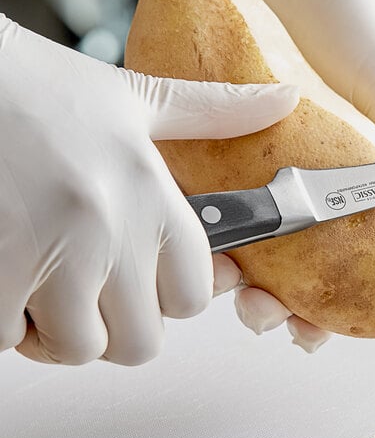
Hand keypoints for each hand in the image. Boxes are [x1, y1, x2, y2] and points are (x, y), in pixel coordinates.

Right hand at [0, 14, 297, 364]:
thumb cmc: (39, 89)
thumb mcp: (136, 97)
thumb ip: (216, 110)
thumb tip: (284, 100)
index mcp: (150, 192)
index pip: (192, 295)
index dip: (170, 295)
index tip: (148, 278)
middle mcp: (108, 228)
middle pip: (141, 341)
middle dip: (118, 325)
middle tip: (96, 289)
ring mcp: (46, 255)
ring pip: (79, 349)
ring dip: (61, 330)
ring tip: (46, 280)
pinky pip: (7, 338)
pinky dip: (8, 321)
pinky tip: (7, 271)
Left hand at [142, 0, 374, 350]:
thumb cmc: (344, 21)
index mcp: (323, 176)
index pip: (321, 258)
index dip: (321, 304)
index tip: (316, 335)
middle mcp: (274, 174)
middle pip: (267, 259)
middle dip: (267, 302)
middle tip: (266, 317)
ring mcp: (228, 156)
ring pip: (222, 234)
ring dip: (225, 275)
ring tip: (231, 290)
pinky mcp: (190, 129)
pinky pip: (180, 183)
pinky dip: (189, 219)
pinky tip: (196, 245)